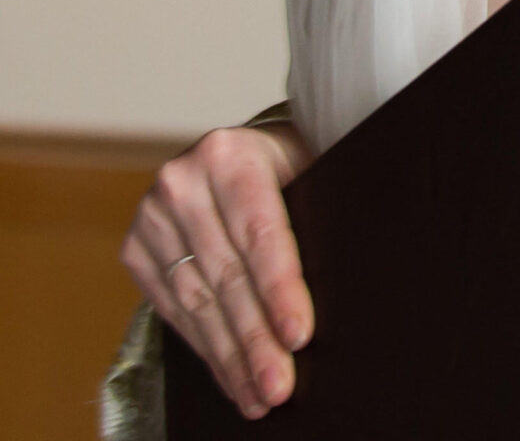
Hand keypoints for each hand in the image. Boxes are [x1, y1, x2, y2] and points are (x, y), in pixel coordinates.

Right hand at [120, 121, 313, 417]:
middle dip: (255, 339)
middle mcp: (181, 183)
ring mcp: (151, 218)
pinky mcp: (136, 250)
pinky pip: (175, 312)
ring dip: (231, 357)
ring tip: (260, 396)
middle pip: (227, 277)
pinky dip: (207, 350)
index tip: (300, 335)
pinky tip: (232, 378)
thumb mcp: (313, 168)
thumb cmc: (291, 164)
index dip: (281, 288)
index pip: (260, 234)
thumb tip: (352, 281)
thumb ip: (322, 211)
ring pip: (198, 303)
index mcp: (230, 155)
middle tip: (279, 386)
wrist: (236, 154)